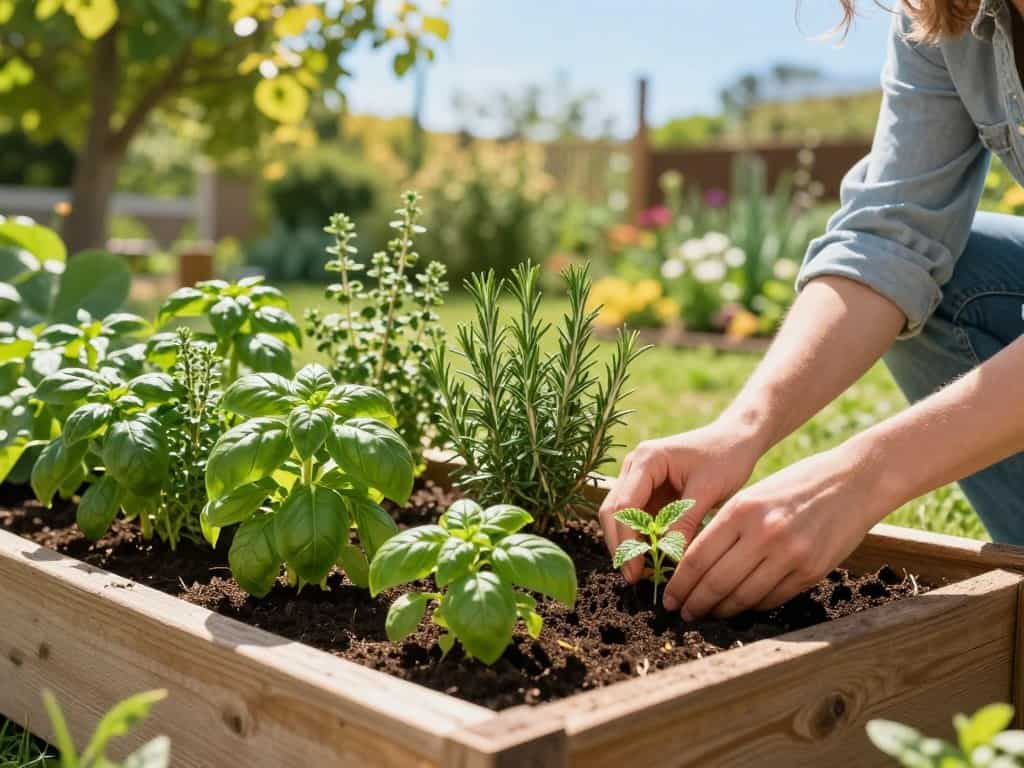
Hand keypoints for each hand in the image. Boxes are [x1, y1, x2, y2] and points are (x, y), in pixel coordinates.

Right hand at [598, 419, 763, 582]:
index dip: (626, 541)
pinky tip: (654, 561)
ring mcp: (638, 480)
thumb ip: (684, 520)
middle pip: (612, 512)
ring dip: (629, 545)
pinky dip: (642, 541)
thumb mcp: (707, 489)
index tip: (635, 570)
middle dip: (620, 546)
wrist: (735, 440)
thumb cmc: (725, 457)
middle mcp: (634, 468)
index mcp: (645, 460)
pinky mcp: (648, 493)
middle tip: (634, 578)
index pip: (624, 505)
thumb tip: (666, 557)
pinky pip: (637, 521)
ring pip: (621, 519)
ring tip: (645, 574)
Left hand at [661, 442, 887, 618]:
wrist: (853, 482)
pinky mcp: (811, 572)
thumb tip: (693, 564)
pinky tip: (740, 606)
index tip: (668, 597)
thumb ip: (725, 527)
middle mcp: (764, 534)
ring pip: (743, 597)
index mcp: (742, 510)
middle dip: (694, 603)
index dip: (679, 584)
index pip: (698, 557)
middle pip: (716, 582)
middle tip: (682, 613)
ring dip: (721, 610)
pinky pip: (772, 598)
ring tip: (708, 614)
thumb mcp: (753, 495)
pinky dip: (751, 606)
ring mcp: (790, 556)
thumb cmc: (795, 485)